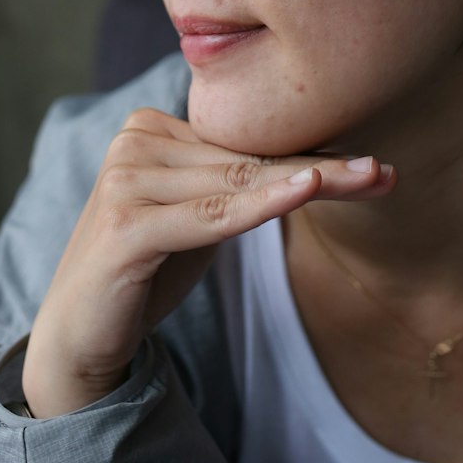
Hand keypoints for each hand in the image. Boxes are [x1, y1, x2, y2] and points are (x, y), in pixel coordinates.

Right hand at [21, 107, 393, 415]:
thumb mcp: (199, 218)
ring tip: (367, 180)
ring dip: (307, 186)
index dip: (310, 153)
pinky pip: (210, 216)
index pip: (245, 142)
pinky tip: (304, 192)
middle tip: (383, 173)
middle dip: (321, 171)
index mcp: (150, 127)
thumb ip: (236, 184)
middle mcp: (134, 143)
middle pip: (247, 159)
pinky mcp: (126, 226)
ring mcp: (126, 180)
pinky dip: (259, 206)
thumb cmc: (146, 270)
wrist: (79, 334)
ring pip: (237, 184)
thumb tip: (314, 164)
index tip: (371, 165)